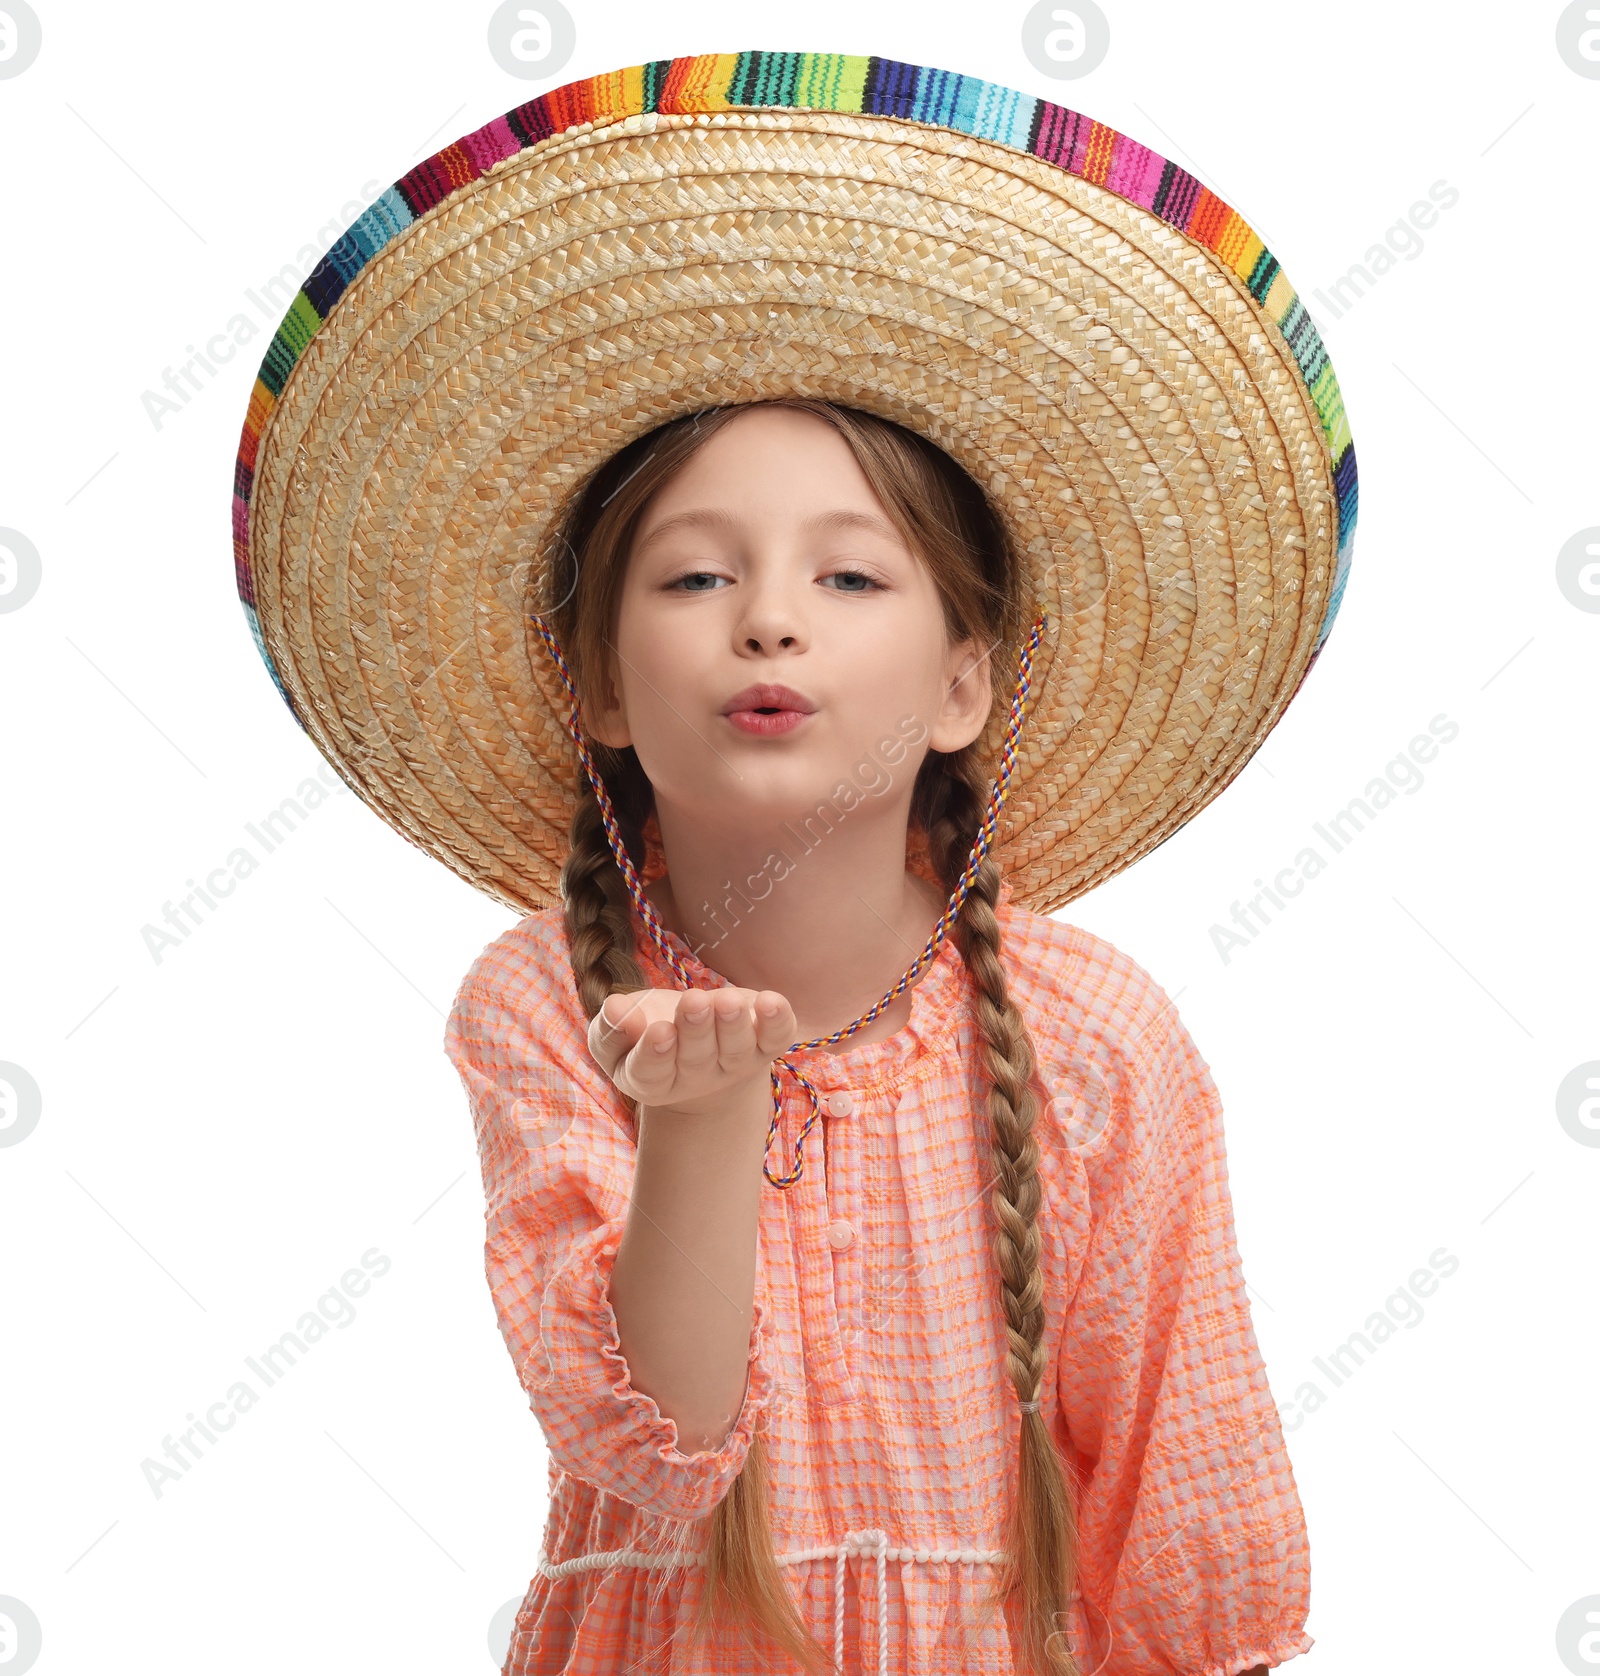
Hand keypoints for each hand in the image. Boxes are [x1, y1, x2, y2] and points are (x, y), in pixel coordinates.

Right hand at [587, 986, 796, 1117]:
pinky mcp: (764, 1045)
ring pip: (736, 1049)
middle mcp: (696, 1078)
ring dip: (734, 1025)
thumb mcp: (615, 1033)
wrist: (695, 1040)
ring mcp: (734, 1063)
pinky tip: (771, 1001)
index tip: (659, 1030)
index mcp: (651, 1080)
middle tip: (695, 1001)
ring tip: (727, 1000)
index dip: (655, 1054)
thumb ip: (610, 1028)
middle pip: (696, 1058)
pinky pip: (776, 1038)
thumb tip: (616, 1010)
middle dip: (697, 1029)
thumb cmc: (646, 1031)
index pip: (650, 1073)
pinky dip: (777, 1022)